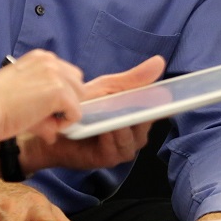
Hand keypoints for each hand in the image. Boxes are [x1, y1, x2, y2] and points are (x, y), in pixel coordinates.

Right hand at [0, 49, 85, 142]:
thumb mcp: (20, 95)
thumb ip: (42, 104)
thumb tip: (54, 131)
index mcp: (40, 58)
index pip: (67, 75)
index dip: (60, 95)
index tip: (42, 107)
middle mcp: (51, 61)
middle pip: (78, 84)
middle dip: (66, 102)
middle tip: (44, 116)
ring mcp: (57, 75)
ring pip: (79, 98)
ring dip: (65, 112)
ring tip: (41, 120)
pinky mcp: (60, 91)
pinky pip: (76, 113)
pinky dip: (63, 123)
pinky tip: (43, 124)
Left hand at [21, 56, 165, 170]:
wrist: (51, 127)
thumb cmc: (81, 107)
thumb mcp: (108, 88)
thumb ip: (134, 79)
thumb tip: (160, 61)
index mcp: (139, 116)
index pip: (159, 109)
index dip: (165, 104)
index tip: (169, 97)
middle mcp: (136, 133)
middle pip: (147, 123)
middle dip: (140, 112)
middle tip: (130, 101)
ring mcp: (125, 147)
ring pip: (134, 137)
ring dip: (124, 125)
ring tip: (111, 115)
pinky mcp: (110, 158)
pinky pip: (118, 147)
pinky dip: (112, 137)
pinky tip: (103, 128)